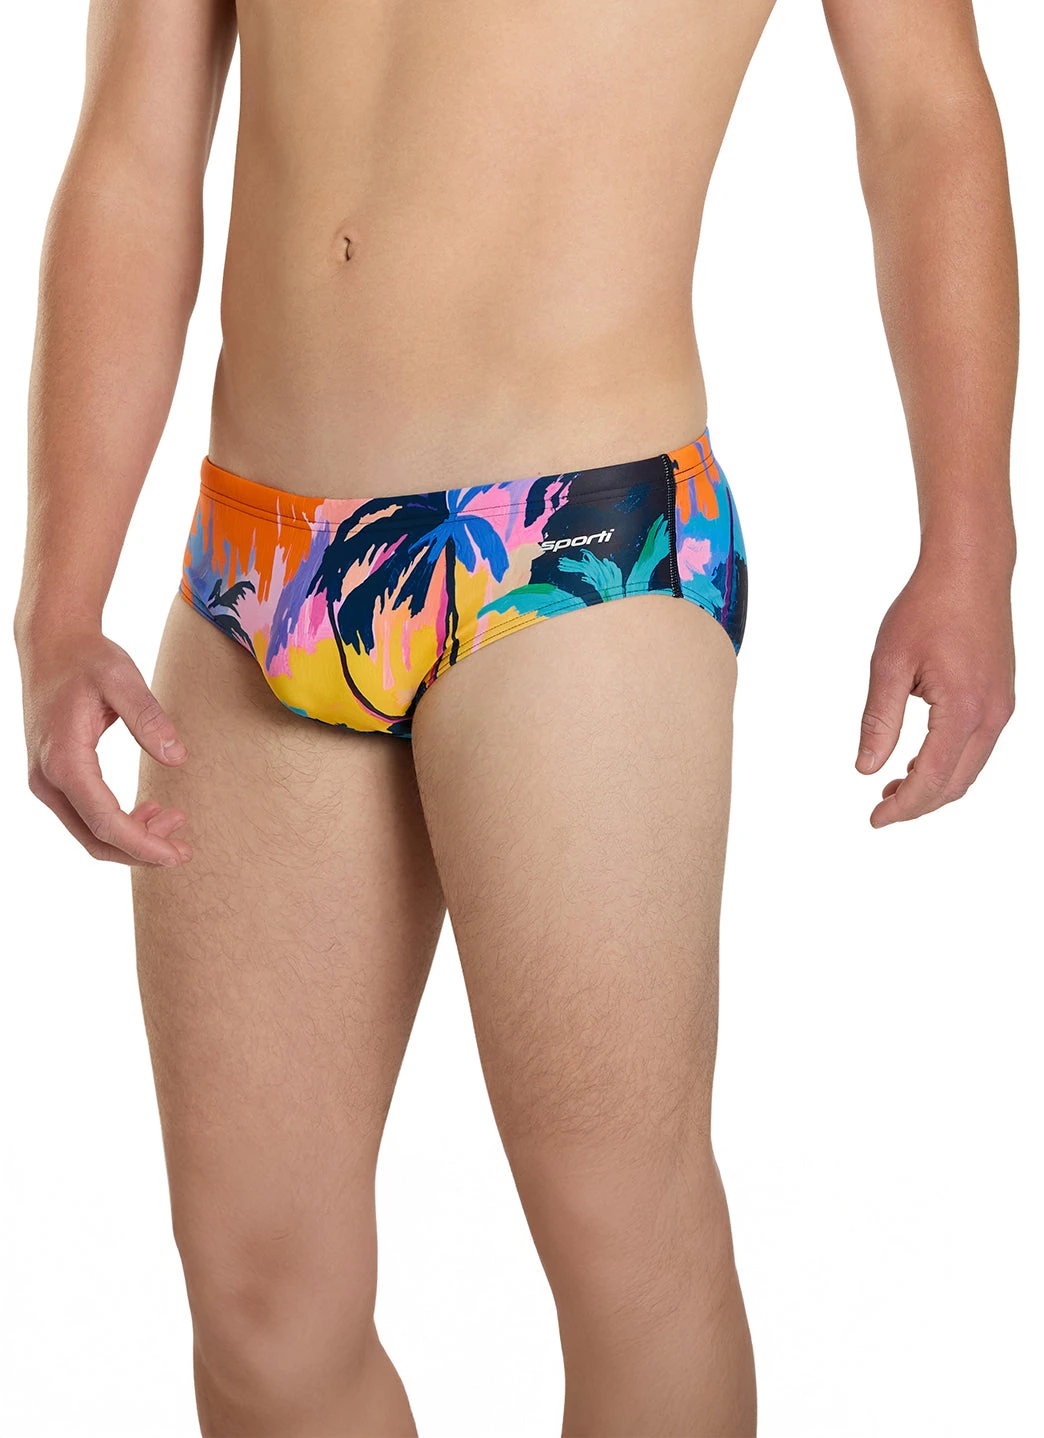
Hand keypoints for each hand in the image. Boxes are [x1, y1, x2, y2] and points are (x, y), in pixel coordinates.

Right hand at [19, 626, 192, 865]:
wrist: (51, 645)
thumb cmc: (87, 659)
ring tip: (175, 820)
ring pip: (89, 832)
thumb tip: (177, 757)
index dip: (144, 845)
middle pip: (95, 838)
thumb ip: (149, 718)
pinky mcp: (53, 778)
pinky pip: (84, 816)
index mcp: (65, 760)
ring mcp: (46, 781)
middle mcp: (48, 778)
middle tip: (185, 848)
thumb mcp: (123, 679)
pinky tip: (150, 810)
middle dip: (142, 850)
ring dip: (132, 838)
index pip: (105, 822)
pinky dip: (118, 824)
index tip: (178, 854)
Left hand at [856, 554, 1014, 825]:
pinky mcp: (1001, 697)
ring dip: (934, 786)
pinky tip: (920, 760)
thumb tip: (866, 768)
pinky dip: (949, 764)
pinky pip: (977, 747)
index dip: (903, 807)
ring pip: (969, 768)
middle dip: (918, 804)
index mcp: (963, 710)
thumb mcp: (889, 664)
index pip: (933, 779)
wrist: (969, 570)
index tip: (875, 820)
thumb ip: (879, 721)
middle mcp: (991, 714)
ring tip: (893, 789)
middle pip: (956, 784)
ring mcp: (1002, 707)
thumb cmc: (929, 607)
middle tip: (881, 811)